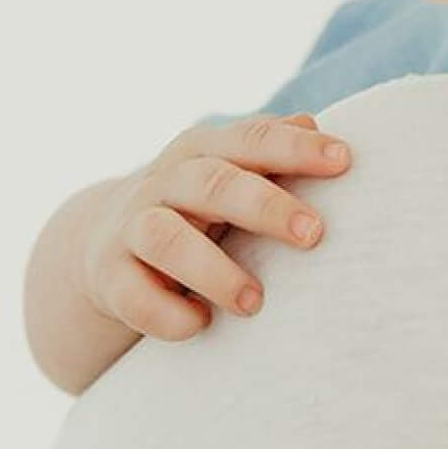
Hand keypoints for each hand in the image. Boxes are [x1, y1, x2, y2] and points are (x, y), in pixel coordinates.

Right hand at [80, 112, 350, 342]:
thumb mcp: (231, 170)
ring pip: (166, 239)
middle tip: (315, 234)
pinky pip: (131, 295)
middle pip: (214, 184)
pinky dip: (166, 313)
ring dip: (213, 271)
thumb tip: (313, 124)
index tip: (345, 160)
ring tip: (255, 302)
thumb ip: (271, 149)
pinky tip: (200, 324)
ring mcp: (131, 228)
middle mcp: (164, 182)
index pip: (252, 139)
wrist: (103, 242)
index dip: (296, 148)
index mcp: (204, 149)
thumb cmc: (198, 205)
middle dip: (266, 207)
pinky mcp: (108, 277)